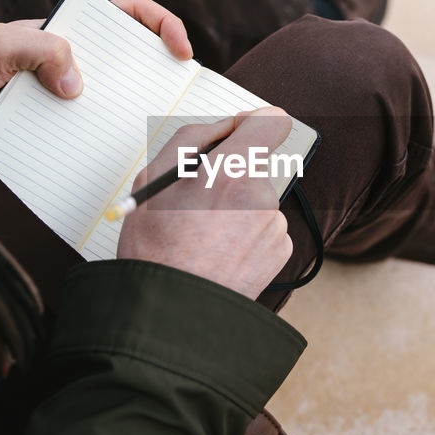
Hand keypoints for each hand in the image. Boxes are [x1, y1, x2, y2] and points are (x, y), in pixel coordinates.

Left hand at [0, 0, 191, 129]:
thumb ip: (36, 49)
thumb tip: (76, 83)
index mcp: (76, 31)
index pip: (133, 13)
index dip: (166, 24)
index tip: (181, 51)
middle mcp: (86, 61)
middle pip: (143, 60)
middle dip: (168, 77)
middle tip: (178, 102)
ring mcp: (82, 94)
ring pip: (129, 100)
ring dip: (144, 114)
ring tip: (154, 134)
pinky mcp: (74, 125)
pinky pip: (106, 131)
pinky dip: (120, 141)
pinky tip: (123, 157)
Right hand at [117, 108, 293, 299]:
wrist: (175, 313)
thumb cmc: (156, 250)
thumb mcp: (152, 181)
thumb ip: (190, 139)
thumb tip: (223, 125)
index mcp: (230, 171)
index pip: (270, 121)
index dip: (252, 122)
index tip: (238, 132)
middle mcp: (261, 195)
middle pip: (255, 163)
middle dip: (231, 173)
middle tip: (198, 201)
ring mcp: (275, 224)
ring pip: (258, 196)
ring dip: (236, 206)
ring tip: (204, 234)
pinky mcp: (282, 249)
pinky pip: (265, 225)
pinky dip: (246, 232)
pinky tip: (220, 251)